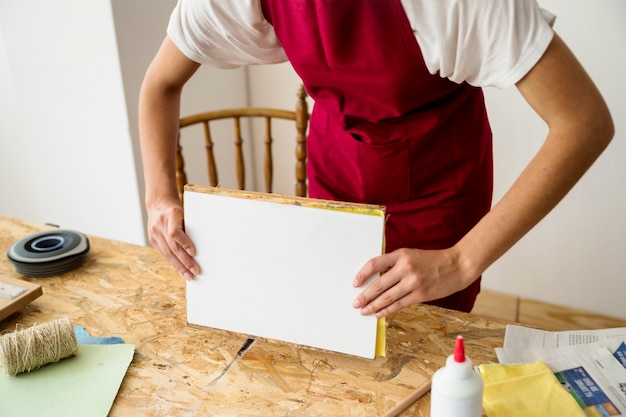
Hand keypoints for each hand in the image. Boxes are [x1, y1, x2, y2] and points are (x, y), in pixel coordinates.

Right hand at [146, 197, 198, 279]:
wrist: (158, 204)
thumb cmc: (177, 210)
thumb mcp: (185, 214)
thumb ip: (189, 228)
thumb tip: (200, 248)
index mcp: (171, 214)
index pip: (175, 233)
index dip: (184, 243)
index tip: (194, 252)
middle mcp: (160, 223)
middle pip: (172, 246)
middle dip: (185, 261)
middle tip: (195, 271)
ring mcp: (154, 232)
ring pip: (167, 253)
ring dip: (179, 266)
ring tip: (189, 275)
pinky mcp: (152, 239)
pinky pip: (164, 254)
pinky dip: (173, 263)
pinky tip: (181, 270)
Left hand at [351, 247, 473, 317]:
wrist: (457, 265)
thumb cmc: (432, 260)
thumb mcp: (411, 255)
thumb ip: (395, 264)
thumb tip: (376, 279)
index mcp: (401, 255)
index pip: (374, 264)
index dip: (362, 274)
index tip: (355, 283)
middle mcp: (405, 268)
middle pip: (378, 284)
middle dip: (364, 296)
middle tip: (355, 303)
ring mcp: (413, 282)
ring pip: (387, 297)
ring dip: (373, 306)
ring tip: (363, 311)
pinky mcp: (421, 294)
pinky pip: (399, 305)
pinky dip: (387, 310)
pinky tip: (379, 313)